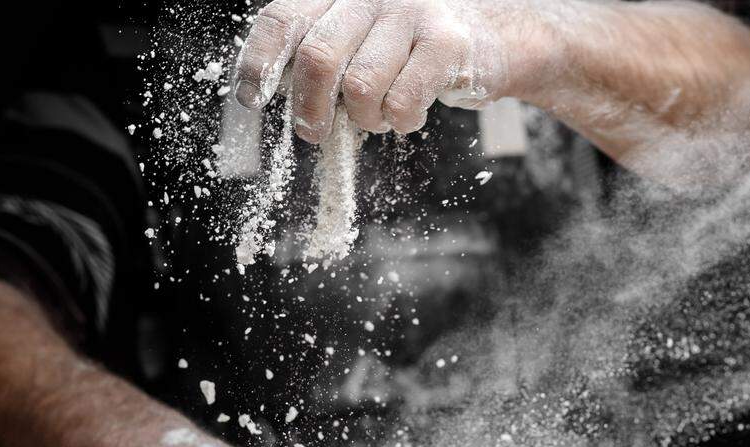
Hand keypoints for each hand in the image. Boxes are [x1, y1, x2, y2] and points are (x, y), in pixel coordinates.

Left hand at [234, 0, 538, 142]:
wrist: (497, 38)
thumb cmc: (414, 46)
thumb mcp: (360, 37)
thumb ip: (320, 54)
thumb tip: (269, 94)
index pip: (282, 18)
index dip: (258, 62)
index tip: (252, 99)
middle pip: (317, 58)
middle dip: (309, 109)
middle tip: (313, 132)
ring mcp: (410, 11)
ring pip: (360, 88)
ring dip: (365, 120)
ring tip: (380, 116)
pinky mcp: (445, 41)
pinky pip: (402, 102)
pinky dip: (401, 122)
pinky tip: (410, 113)